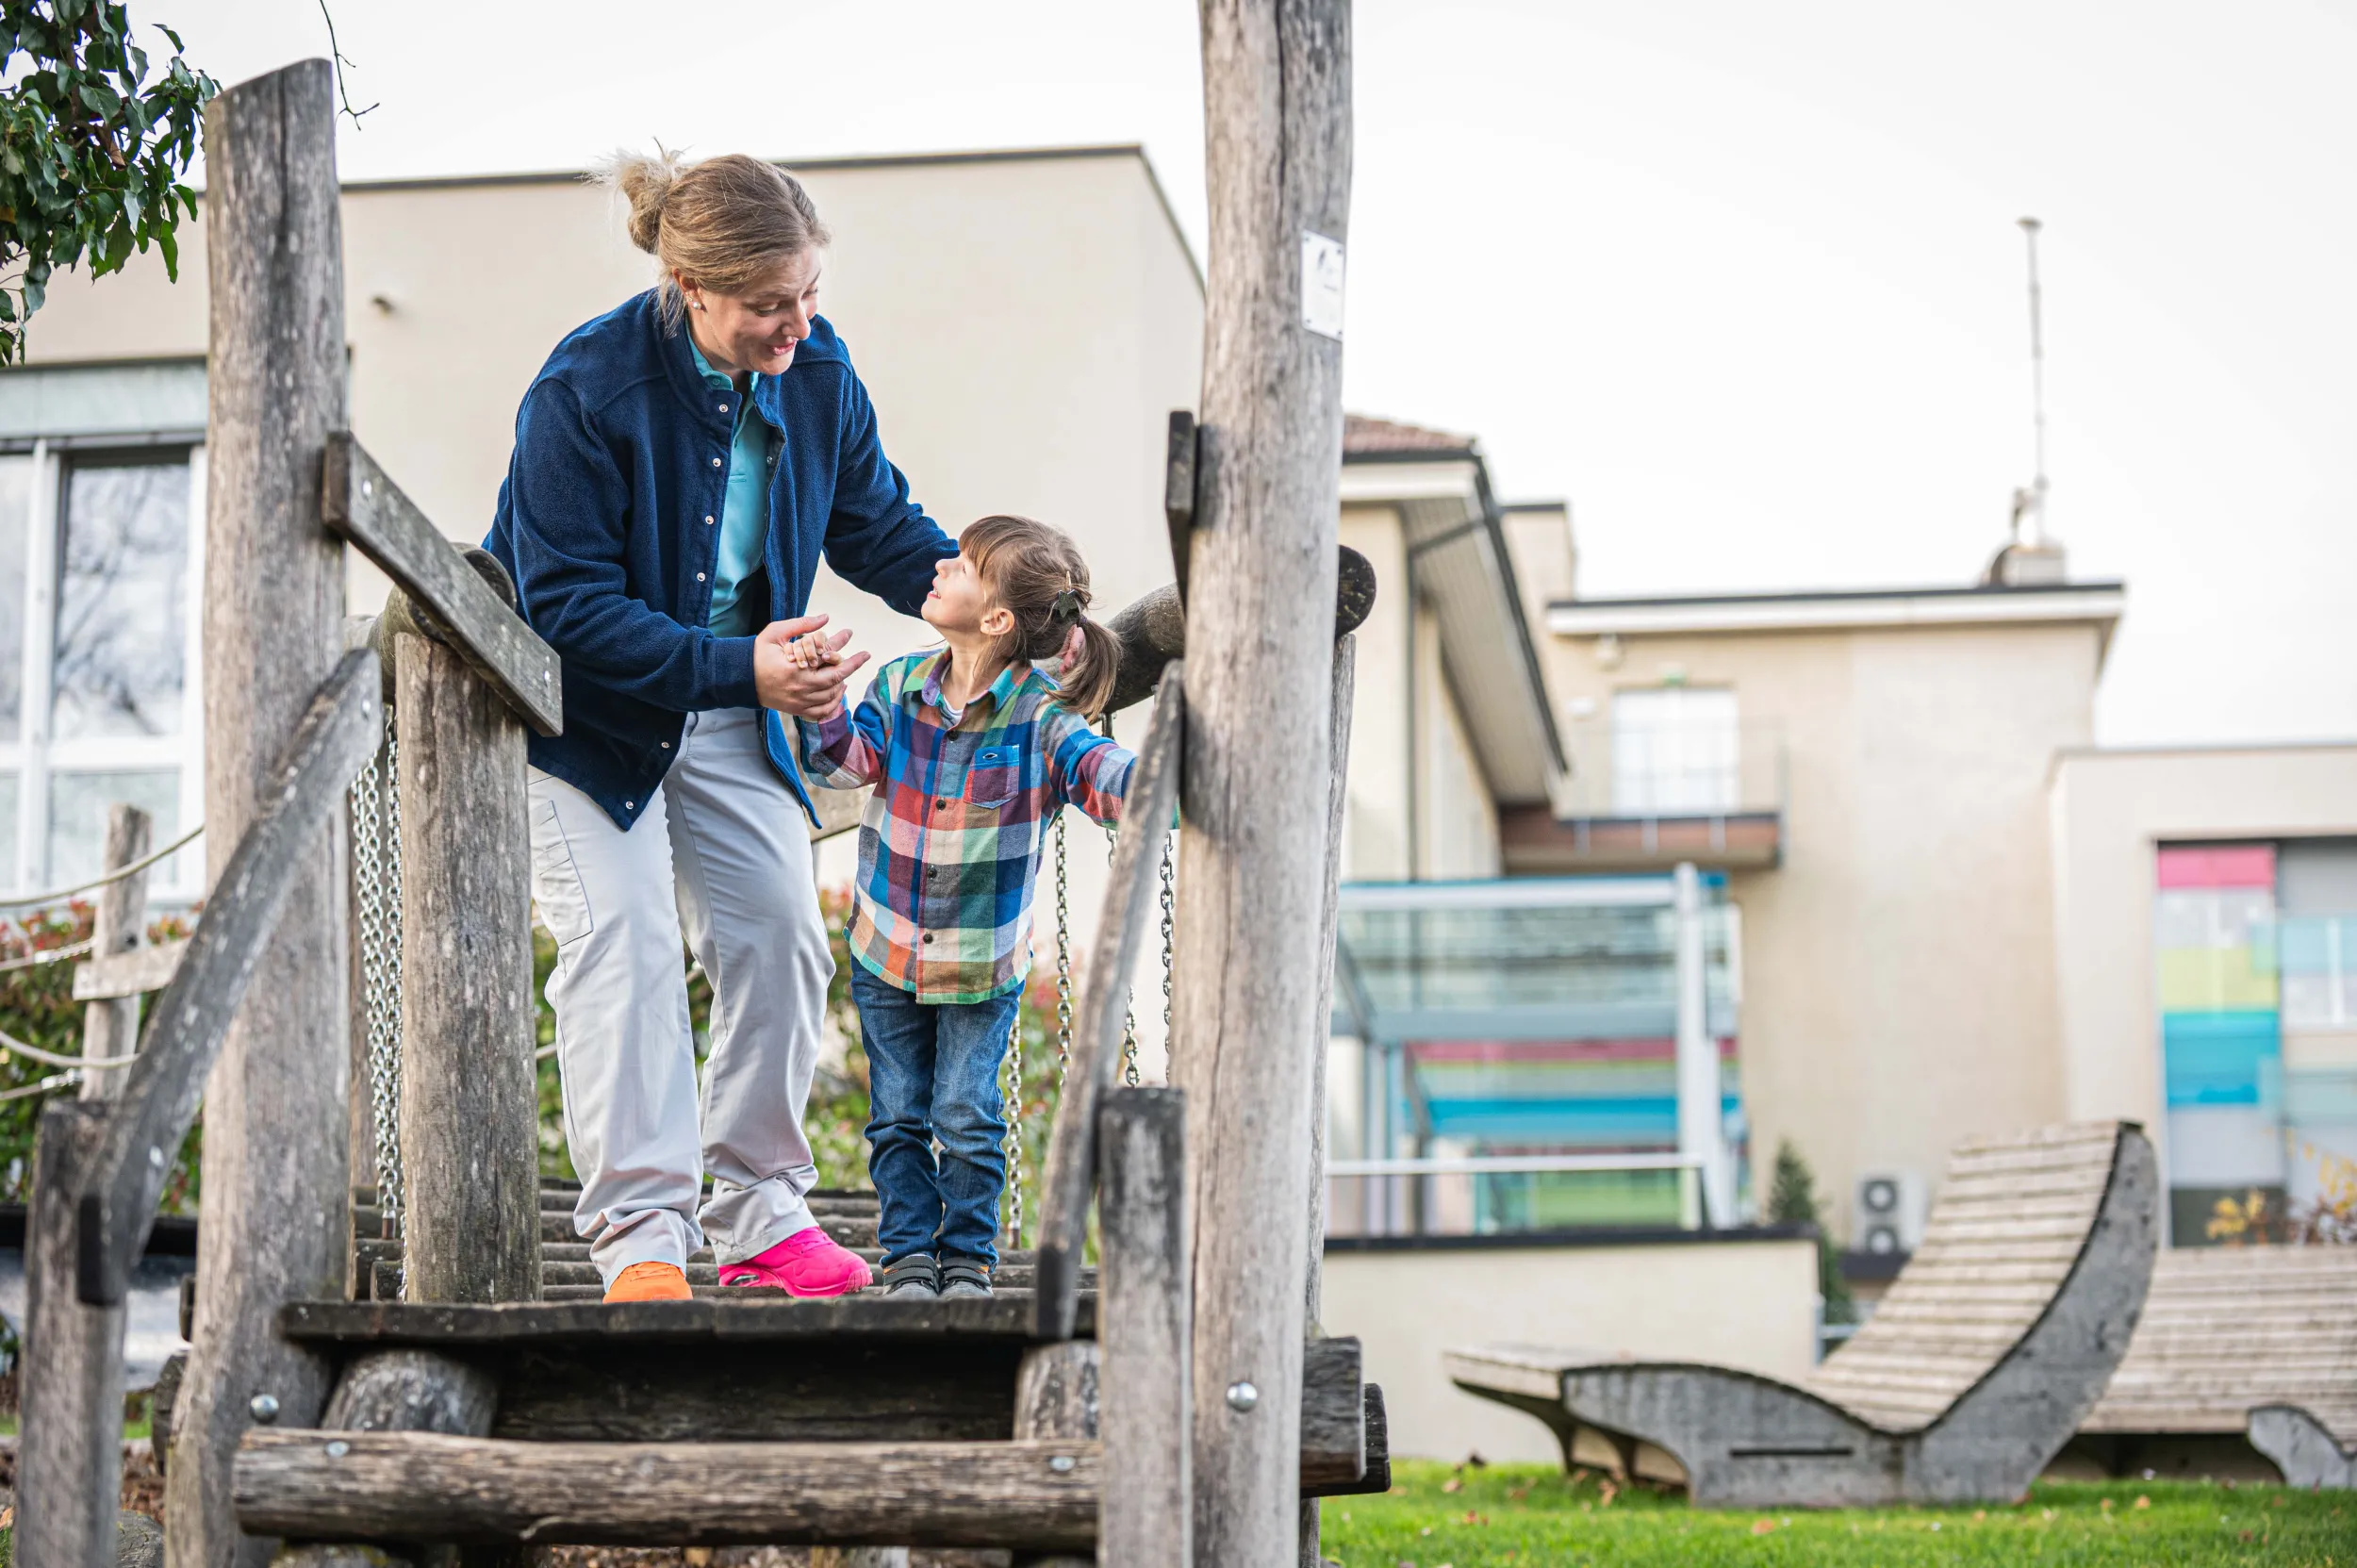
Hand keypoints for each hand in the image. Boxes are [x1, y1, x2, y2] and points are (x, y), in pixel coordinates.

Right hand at [754, 615, 869, 716]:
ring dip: (842, 684)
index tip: (864, 651)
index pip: (831, 664)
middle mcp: (800, 688)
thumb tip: (825, 618)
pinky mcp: (795, 710)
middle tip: (863, 657)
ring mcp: (798, 702)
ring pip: (830, 697)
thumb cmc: (758, 653)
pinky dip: (833, 704)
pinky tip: (837, 691)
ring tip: (846, 671)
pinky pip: (821, 712)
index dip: (851, 659)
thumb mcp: (776, 632)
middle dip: (851, 668)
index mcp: (796, 669)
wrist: (741, 677)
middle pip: (835, 681)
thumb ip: (801, 625)